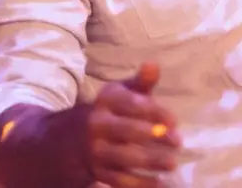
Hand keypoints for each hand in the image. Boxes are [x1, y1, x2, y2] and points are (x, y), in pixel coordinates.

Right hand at [85, 63, 180, 186]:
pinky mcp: (97, 172)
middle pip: (127, 131)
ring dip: (149, 162)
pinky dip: (139, 184)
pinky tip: (159, 184)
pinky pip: (118, 181)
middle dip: (154, 137)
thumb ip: (140, 82)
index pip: (130, 103)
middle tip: (178, 141)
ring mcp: (95, 150)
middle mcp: (97, 125)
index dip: (153, 111)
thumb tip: (153, 65)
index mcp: (106, 101)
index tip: (174, 120)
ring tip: (172, 163)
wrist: (64, 140)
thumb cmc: (107, 111)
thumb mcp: (120, 93)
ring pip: (124, 158)